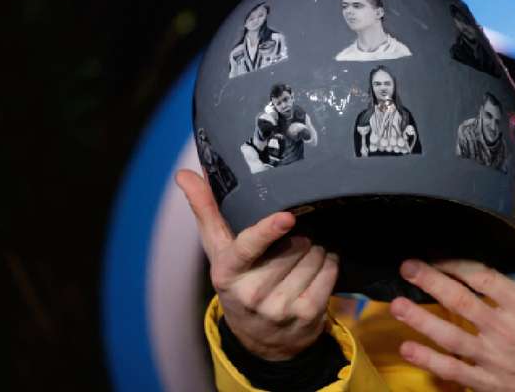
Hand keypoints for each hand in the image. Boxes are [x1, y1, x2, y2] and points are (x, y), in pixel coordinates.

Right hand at [177, 169, 338, 359]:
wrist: (259, 339)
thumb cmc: (239, 280)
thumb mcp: (219, 250)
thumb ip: (205, 209)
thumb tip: (184, 174)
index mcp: (227, 273)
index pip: (248, 248)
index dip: (268, 231)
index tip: (286, 217)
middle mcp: (251, 294)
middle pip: (294, 246)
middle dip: (300, 237)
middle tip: (293, 241)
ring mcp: (280, 308)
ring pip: (315, 256)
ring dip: (317, 249)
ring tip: (304, 256)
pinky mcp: (306, 316)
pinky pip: (330, 272)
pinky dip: (330, 263)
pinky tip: (319, 267)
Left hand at [389, 236, 514, 391]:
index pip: (482, 277)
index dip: (457, 263)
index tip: (439, 253)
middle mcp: (505, 331)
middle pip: (459, 301)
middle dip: (429, 281)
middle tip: (407, 267)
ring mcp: (494, 359)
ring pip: (449, 337)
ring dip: (419, 319)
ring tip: (395, 305)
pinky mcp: (489, 382)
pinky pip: (453, 371)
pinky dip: (428, 360)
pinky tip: (407, 348)